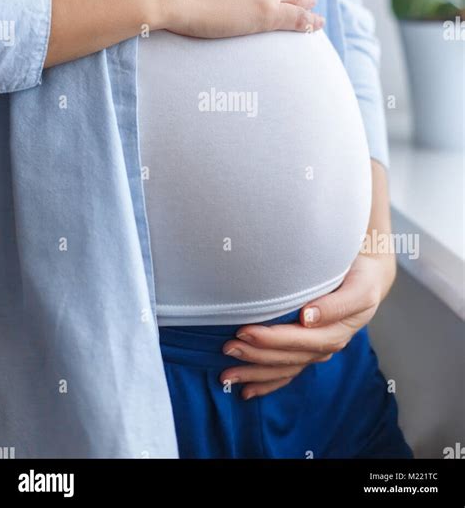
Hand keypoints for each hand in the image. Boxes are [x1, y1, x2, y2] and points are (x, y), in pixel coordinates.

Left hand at [220, 160, 395, 399]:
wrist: (366, 268)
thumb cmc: (348, 244)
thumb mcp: (346, 230)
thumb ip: (329, 227)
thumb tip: (304, 206)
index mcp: (362, 292)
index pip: (346, 305)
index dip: (326, 311)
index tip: (303, 312)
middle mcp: (348, 323)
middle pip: (314, 341)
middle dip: (274, 342)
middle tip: (237, 338)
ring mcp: (331, 340)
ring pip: (299, 362)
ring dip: (263, 366)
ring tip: (229, 366)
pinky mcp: (315, 350)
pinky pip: (294, 371)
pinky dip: (269, 381)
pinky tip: (244, 390)